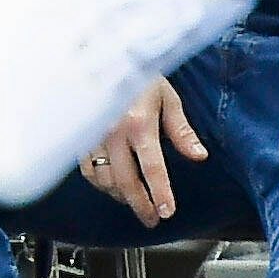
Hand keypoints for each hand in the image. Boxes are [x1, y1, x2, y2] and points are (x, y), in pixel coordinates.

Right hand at [80, 80, 203, 226]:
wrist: (100, 58)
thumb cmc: (137, 75)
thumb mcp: (167, 97)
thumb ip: (181, 130)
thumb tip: (199, 156)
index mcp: (137, 124)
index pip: (151, 168)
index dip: (160, 193)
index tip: (167, 212)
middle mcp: (111, 133)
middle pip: (124, 181)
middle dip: (140, 205)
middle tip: (152, 219)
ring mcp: (91, 136)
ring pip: (103, 179)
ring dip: (120, 196)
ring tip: (135, 203)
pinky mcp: (78, 136)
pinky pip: (87, 169)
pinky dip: (100, 183)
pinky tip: (112, 186)